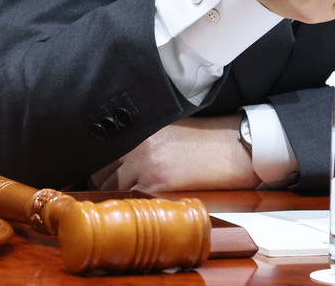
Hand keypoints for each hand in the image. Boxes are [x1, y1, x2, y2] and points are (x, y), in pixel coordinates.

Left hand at [97, 116, 258, 193]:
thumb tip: (113, 160)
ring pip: (112, 189)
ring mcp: (146, 166)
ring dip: (120, 195)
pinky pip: (131, 201)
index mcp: (139, 130)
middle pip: (100, 173)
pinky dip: (135, 205)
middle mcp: (138, 146)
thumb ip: (139, 142)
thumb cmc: (204, 142)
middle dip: (106, 182)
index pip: (100, 153)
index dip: (100, 167)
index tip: (101, 175)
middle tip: (123, 187)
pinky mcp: (158, 186)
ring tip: (138, 194)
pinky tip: (149, 199)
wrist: (234, 150)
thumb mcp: (167, 131)